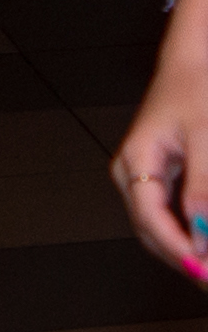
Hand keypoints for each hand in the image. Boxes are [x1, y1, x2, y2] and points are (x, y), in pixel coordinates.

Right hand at [110, 48, 207, 277]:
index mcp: (135, 161)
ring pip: (159, 226)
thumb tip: (204, 229)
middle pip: (151, 230)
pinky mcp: (158, 177)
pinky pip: (167, 214)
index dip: (177, 248)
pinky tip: (203, 238)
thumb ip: (202, 185)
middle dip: (182, 256)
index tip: (203, 266)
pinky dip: (187, 230)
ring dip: (184, 246)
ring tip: (207, 262)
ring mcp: (142, 177)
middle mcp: (132, 173)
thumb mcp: (205, 136)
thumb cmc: (195, 90)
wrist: (191, 65)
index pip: (149, 218)